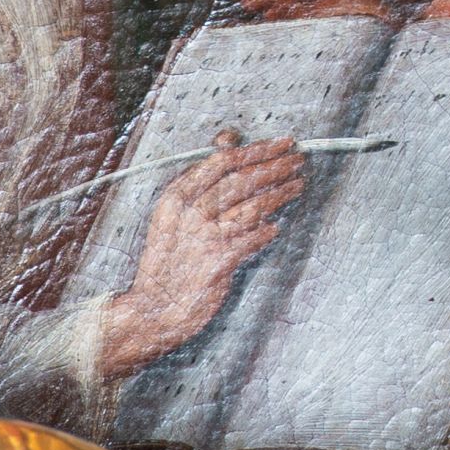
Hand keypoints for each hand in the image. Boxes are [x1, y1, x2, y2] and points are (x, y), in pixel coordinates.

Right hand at [101, 131, 303, 375]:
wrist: (152, 310)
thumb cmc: (167, 260)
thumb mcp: (172, 214)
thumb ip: (200, 180)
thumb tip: (229, 139)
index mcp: (176, 197)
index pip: (222, 161)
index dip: (255, 150)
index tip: (279, 144)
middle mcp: (190, 213)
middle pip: (241, 180)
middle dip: (274, 166)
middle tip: (297, 159)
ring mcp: (204, 237)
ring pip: (251, 206)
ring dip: (279, 193)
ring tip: (297, 185)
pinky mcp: (218, 261)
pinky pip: (252, 239)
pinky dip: (267, 231)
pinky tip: (276, 226)